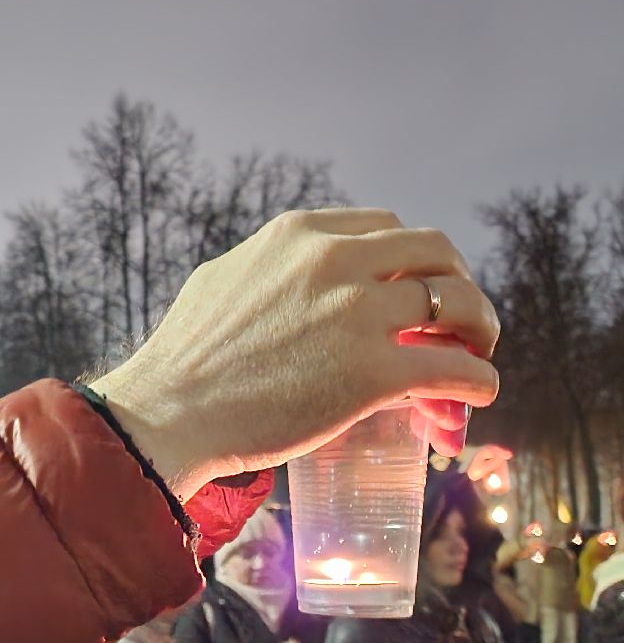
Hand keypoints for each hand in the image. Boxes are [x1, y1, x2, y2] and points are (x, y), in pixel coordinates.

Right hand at [90, 208, 499, 499]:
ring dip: (477, 329)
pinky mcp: (371, 374)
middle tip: (456, 320)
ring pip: (456, 304)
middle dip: (455, 284)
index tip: (411, 289)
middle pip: (435, 252)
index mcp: (299, 235)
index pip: (386, 227)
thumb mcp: (221, 282)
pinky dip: (477, 381)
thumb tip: (287, 282)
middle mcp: (335, 261)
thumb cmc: (181, 363)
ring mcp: (357, 315)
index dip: (410, 261)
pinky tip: (474, 396)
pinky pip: (453, 369)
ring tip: (474, 354)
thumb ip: (266, 271)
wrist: (164, 415)